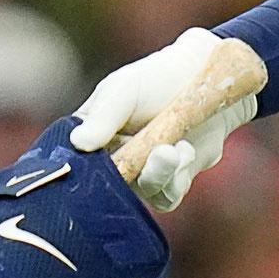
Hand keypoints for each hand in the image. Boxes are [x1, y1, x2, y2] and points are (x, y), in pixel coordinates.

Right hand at [68, 28, 259, 209]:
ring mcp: (139, 175)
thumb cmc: (157, 79)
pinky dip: (178, 178)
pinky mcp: (168, 184)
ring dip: (162, 173)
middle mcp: (110, 162)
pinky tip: (186, 151)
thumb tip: (78, 143)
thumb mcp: (124, 90)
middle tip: (163, 151)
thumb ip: (103, 116)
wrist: (206, 82)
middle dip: (138, 171)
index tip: (111, 161)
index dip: (86, 173)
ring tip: (178, 147)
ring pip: (142, 193)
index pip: (72, 166)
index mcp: (89, 137)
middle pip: (109, 188)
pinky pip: (167, 198)